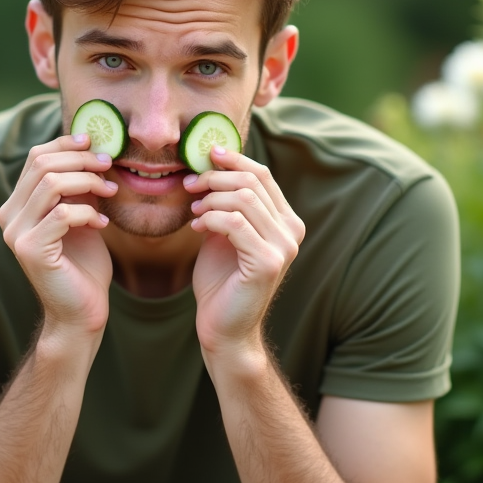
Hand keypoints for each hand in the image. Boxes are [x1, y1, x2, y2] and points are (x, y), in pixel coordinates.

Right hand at [0, 134, 116, 338]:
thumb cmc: (83, 265)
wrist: (80, 312)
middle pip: (42, 163)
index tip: (95, 142)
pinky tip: (102, 224)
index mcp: (17, 205)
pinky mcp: (31, 250)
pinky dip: (88, 212)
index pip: (36, 156)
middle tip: (109, 165)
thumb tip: (93, 150)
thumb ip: (78, 188)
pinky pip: (63, 214)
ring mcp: (16, 234)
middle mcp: (9, 216)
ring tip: (110, 191)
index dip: (66, 143)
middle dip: (81, 158)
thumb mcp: (81, 216)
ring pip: (51, 183)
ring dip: (88, 181)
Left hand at [184, 147, 304, 355]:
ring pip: (243, 200)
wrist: (223, 328)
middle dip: (215, 178)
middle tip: (190, 185)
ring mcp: (284, 248)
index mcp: (286, 221)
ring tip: (193, 211)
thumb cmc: (221, 281)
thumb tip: (212, 168)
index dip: (234, 160)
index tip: (208, 154)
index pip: (262, 176)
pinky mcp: (268, 263)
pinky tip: (197, 227)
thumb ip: (227, 205)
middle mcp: (292, 232)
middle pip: (252, 183)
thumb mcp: (224, 233)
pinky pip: (235, 224)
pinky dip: (210, 218)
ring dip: (210, 199)